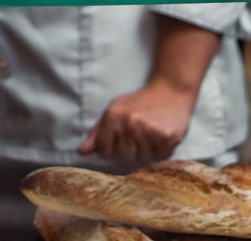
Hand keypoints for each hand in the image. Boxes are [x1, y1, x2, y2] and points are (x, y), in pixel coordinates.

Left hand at [77, 79, 195, 164]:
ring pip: (142, 159)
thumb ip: (97, 133)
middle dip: (131, 152)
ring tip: (150, 133)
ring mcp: (147, 130)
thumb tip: (81, 152)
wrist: (169, 90)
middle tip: (138, 135)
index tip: (121, 140)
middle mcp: (128, 123)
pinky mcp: (165, 136)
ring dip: (147, 150)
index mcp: (112, 117)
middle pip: (123, 159)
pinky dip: (162, 150)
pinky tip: (161, 135)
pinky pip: (160, 157)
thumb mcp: (114, 111)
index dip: (113, 150)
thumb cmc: (139, 103)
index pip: (104, 152)